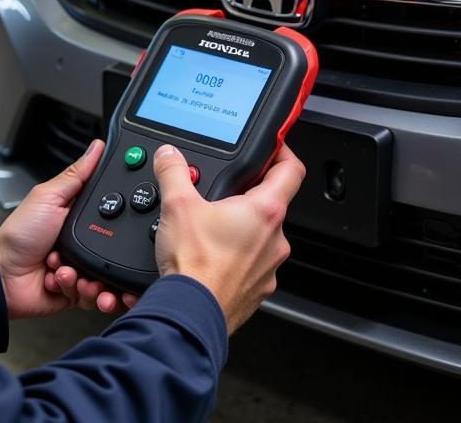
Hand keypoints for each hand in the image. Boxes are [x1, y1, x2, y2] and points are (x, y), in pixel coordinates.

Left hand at [0, 138, 138, 318]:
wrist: (3, 277)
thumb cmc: (19, 235)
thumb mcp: (49, 196)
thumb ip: (76, 175)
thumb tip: (96, 148)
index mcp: (78, 218)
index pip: (111, 215)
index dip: (118, 219)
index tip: (120, 221)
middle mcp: (82, 243)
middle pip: (113, 248)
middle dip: (104, 254)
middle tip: (91, 251)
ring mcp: (80, 268)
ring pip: (106, 275)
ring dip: (89, 275)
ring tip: (71, 271)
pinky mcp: (76, 291)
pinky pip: (94, 295)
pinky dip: (78, 288)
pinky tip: (63, 280)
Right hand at [152, 143, 304, 333]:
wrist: (191, 315)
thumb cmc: (195, 266)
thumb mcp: (178, 206)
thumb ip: (174, 172)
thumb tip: (169, 156)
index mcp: (265, 211)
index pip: (291, 169)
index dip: (283, 151)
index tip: (273, 146)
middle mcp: (275, 239)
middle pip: (272, 202)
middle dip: (248, 194)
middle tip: (223, 191)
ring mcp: (269, 267)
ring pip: (261, 235)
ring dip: (241, 227)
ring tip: (210, 227)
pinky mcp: (257, 288)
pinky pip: (252, 262)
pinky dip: (236, 255)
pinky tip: (211, 255)